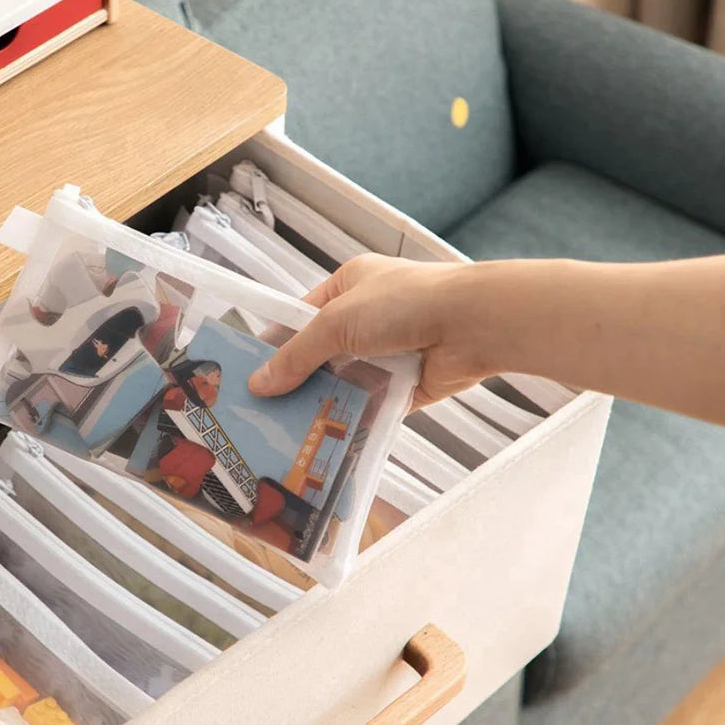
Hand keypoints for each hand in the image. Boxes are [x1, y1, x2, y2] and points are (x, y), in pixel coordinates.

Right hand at [247, 254, 493, 407]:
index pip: (302, 316)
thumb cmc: (406, 303)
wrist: (473, 324)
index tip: (252, 372)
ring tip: (290, 431)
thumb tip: (260, 383)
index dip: (278, 343)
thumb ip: (298, 355)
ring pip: (347, 382)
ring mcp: (390, 352)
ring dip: (326, 402)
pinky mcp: (408, 384)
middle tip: (266, 410)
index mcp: (350, 286)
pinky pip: (374, 405)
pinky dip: (356, 418)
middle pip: (323, 354)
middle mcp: (369, 317)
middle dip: (300, 380)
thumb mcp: (337, 322)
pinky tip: (328, 438)